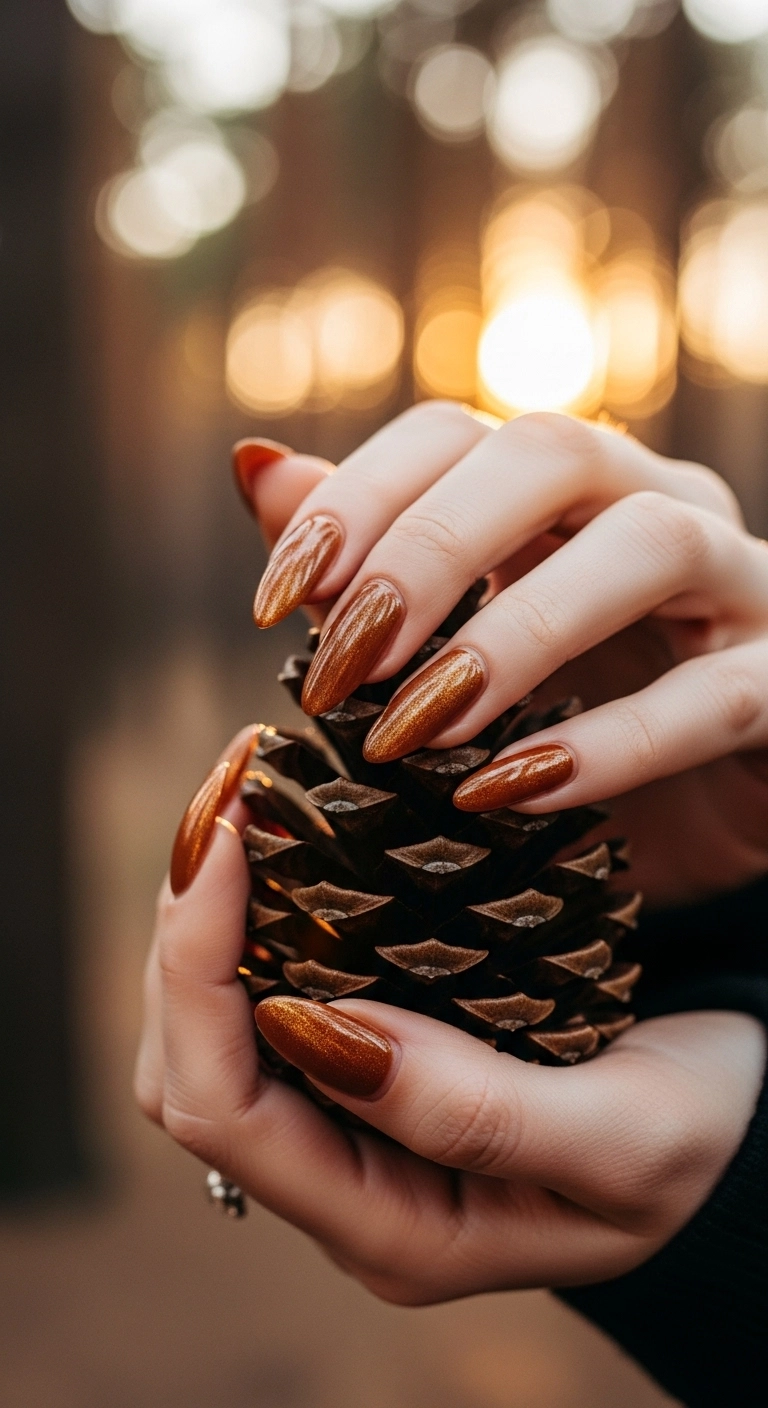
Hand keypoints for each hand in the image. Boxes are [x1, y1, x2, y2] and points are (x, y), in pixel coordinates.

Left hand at [135, 817, 764, 1301]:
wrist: (738, 1125)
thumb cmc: (697, 1140)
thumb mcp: (627, 1138)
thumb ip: (478, 1114)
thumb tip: (321, 1031)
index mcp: (393, 1229)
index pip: (221, 1112)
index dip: (196, 972)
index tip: (226, 838)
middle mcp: (346, 1187)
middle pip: (187, 1070)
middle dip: (183, 928)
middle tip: (226, 792)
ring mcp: (350, 1129)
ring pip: (215, 1030)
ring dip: (208, 917)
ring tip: (242, 803)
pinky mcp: (369, 1070)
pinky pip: (272, 996)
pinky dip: (256, 918)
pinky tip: (284, 844)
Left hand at [238, 407, 767, 905]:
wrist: (696, 825)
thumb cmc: (564, 724)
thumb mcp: (454, 650)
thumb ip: (368, 561)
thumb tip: (258, 468)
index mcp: (568, 493)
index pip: (458, 434)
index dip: (357, 498)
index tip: (274, 602)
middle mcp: (657, 507)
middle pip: (552, 451)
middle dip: (430, 549)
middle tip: (344, 663)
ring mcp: (739, 588)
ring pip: (648, 545)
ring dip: (515, 632)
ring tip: (415, 729)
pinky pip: (712, 696)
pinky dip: (608, 743)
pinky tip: (512, 789)